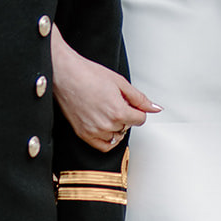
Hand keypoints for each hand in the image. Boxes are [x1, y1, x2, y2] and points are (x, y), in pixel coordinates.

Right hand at [51, 27, 158, 151]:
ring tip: (108, 110)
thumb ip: (140, 98)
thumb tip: (155, 108)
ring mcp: (94, 131)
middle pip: (128, 126)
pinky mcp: (83, 134)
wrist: (66, 75)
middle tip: (115, 101)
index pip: (140, 119)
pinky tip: (106, 125)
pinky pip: (103, 145)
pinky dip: (108, 138)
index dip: (137, 109)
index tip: (130, 102)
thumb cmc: (89, 74)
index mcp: (118, 111)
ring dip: (117, 126)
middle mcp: (107, 125)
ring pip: (117, 136)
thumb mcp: (120, 82)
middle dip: (126, 115)